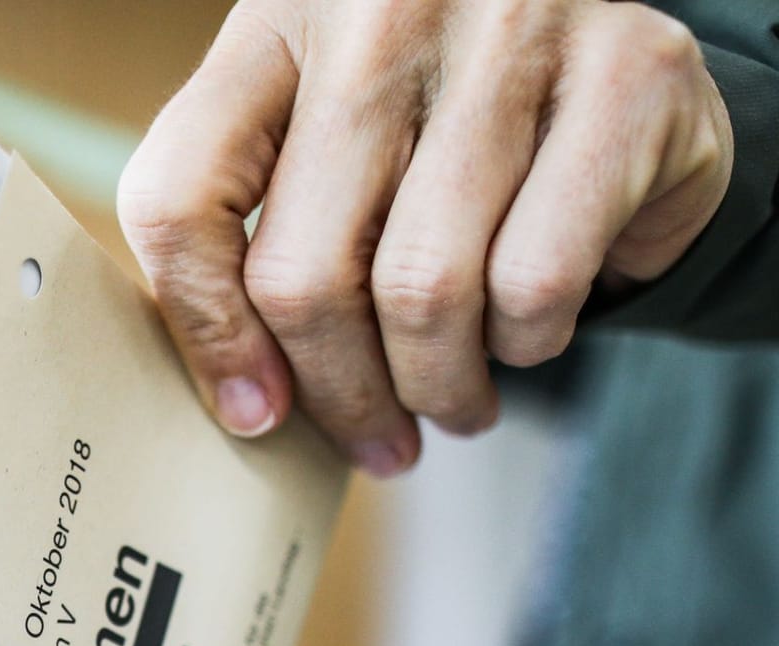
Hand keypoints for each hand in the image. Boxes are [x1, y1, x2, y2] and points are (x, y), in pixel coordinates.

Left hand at [118, 0, 733, 472]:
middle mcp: (381, 9)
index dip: (205, 332)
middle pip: (302, 274)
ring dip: (435, 386)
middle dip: (340, 393)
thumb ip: (250, 226)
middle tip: (376, 440)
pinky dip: (527, 342)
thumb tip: (245, 403)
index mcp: (277, 19)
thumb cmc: (438, 113)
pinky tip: (527, 334)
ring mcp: (509, 29)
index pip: (179, 199)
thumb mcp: (319, 131)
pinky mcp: (628, 72)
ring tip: (451, 404)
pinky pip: (535, 281)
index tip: (255, 413)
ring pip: (421, 293)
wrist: (618, 37)